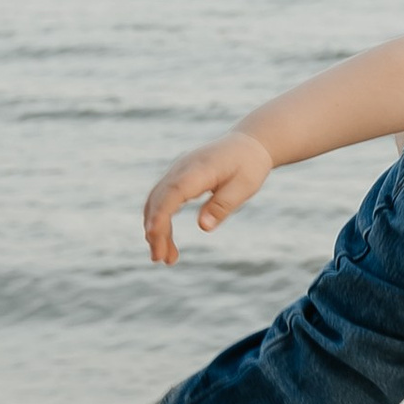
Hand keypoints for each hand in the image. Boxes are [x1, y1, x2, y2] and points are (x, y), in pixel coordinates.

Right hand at [144, 130, 271, 262]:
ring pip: (156, 201)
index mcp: (199, 169)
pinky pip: (162, 199)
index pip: (173, 193)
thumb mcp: (244, 187)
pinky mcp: (177, 177)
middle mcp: (182, 168)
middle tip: (160, 259)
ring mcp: (177, 171)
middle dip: (155, 230)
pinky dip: (160, 220)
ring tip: (164, 258)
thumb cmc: (249, 165)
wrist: (248, 144)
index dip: (160, 214)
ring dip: (156, 229)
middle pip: (159, 200)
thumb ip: (222, 205)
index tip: (154, 236)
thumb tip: (203, 227)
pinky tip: (165, 239)